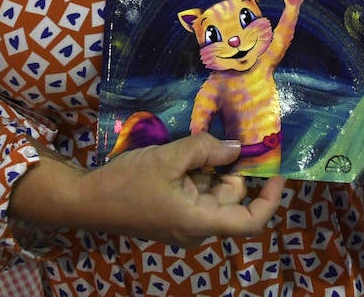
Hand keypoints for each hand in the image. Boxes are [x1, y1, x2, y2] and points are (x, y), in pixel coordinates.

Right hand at [81, 134, 284, 248]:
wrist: (87, 200)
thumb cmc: (127, 182)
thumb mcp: (167, 158)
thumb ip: (204, 149)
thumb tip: (235, 148)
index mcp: (200, 222)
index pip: (251, 221)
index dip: (270, 198)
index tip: (277, 171)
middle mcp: (197, 227)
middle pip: (230, 198)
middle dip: (230, 168)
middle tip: (228, 135)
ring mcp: (183, 222)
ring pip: (212, 192)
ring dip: (210, 167)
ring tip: (198, 141)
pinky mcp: (172, 213)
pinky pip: (195, 192)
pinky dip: (196, 172)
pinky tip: (184, 153)